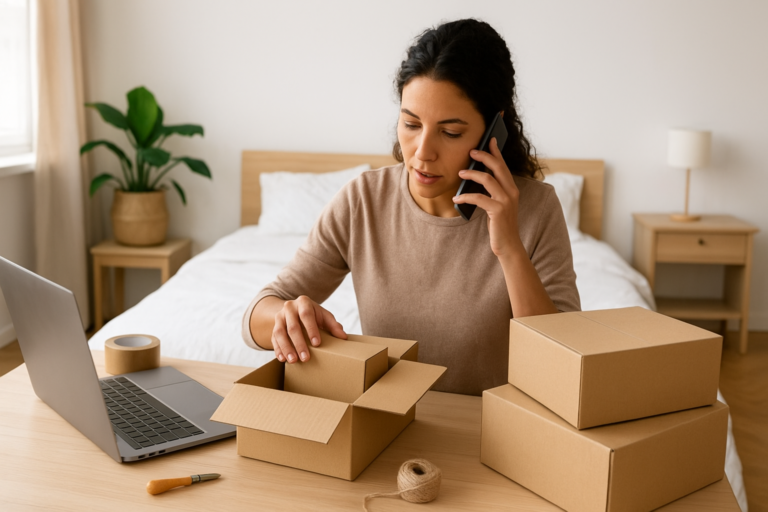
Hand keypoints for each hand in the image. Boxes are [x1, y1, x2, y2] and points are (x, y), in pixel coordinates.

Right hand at [271, 295, 346, 363]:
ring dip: (286, 348)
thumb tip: (343, 337)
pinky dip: (277, 349)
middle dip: (299, 343)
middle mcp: (289, 308)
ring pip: (280, 333)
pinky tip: (282, 359)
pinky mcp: (273, 327)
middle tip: (306, 358)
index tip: (317, 343)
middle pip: (293, 326)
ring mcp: (279, 317)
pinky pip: (273, 339)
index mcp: (303, 302)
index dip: (311, 329)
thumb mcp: (323, 316)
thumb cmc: (313, 315)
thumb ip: (333, 325)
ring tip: (293, 361)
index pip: (306, 315)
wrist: (294, 310)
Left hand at [452, 137, 523, 256]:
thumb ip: (491, 192)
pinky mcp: (498, 211)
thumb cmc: (499, 225)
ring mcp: (506, 201)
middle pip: (498, 167)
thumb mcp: (496, 205)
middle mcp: (511, 192)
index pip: (503, 166)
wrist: (508, 245)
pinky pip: (479, 198)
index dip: (496, 152)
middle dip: (484, 156)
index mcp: (511, 189)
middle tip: (471, 151)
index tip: (490, 140)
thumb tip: (475, 178)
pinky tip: (456, 199)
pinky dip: (465, 197)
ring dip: (471, 174)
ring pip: (488, 179)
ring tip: (459, 174)